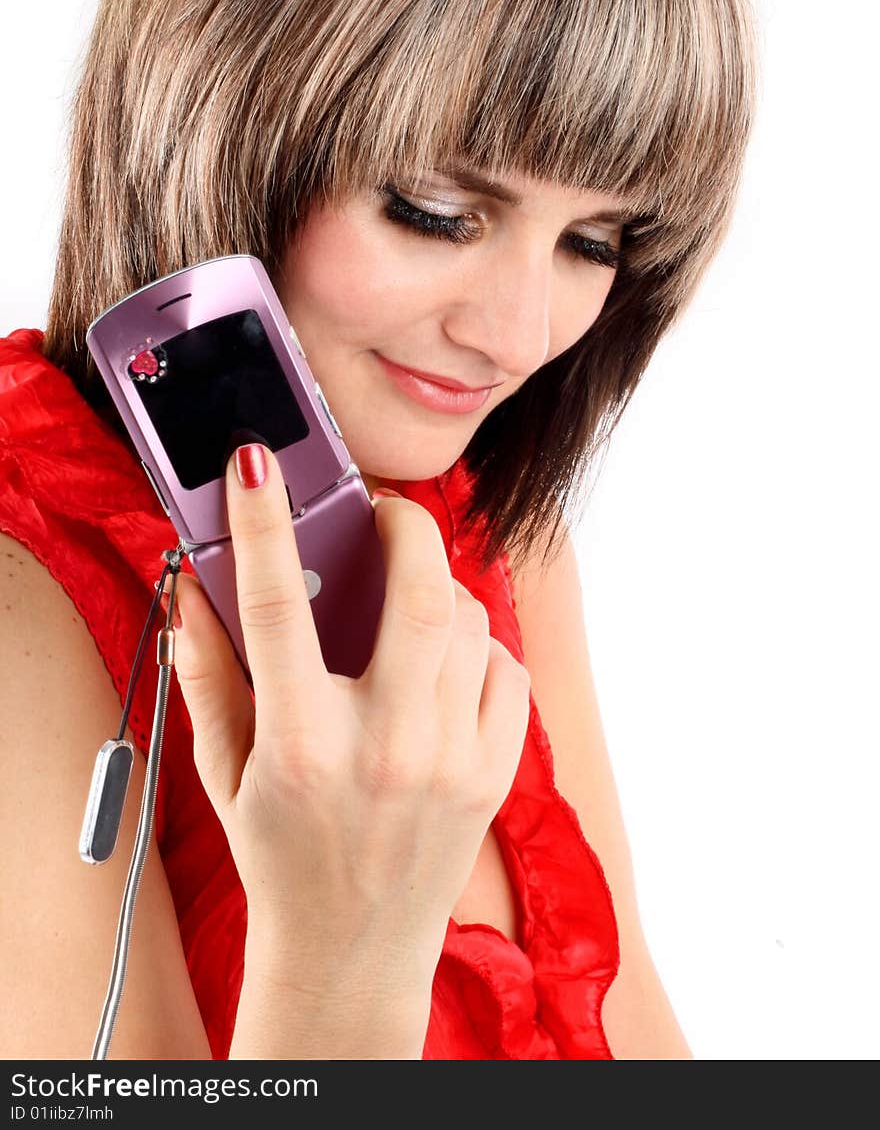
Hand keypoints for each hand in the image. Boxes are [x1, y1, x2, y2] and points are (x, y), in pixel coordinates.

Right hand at [170, 445, 530, 993]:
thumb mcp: (222, 769)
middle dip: (405, 527)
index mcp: (302, 746)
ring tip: (404, 596)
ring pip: (468, 623)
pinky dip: (478, 646)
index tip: (256, 466)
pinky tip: (442, 662)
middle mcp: (387, 748)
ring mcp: (452, 762)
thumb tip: (192, 586)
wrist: (350, 953)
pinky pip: (506, 670)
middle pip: (420, 593)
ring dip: (436, 589)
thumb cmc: (278, 856)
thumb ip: (206, 672)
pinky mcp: (494, 775)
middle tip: (383, 513)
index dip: (264, 523)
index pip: (280, 607)